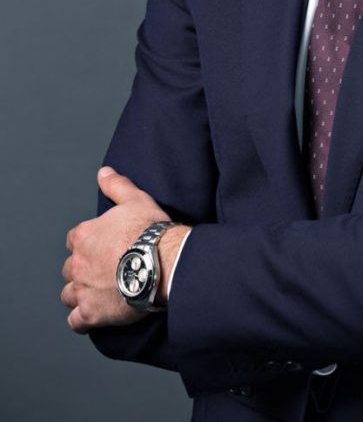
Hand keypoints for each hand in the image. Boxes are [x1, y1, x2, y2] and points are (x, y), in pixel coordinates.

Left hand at [62, 167, 176, 333]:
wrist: (162, 262)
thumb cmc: (150, 231)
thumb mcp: (135, 199)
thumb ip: (116, 185)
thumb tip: (103, 172)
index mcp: (85, 236)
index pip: (74, 240)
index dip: (87, 244)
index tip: (102, 248)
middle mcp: (78, 263)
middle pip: (70, 268)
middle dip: (82, 270)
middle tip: (103, 271)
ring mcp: (83, 289)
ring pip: (69, 294)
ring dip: (79, 294)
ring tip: (97, 294)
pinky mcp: (91, 313)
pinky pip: (76, 322)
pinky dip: (82, 320)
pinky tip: (93, 317)